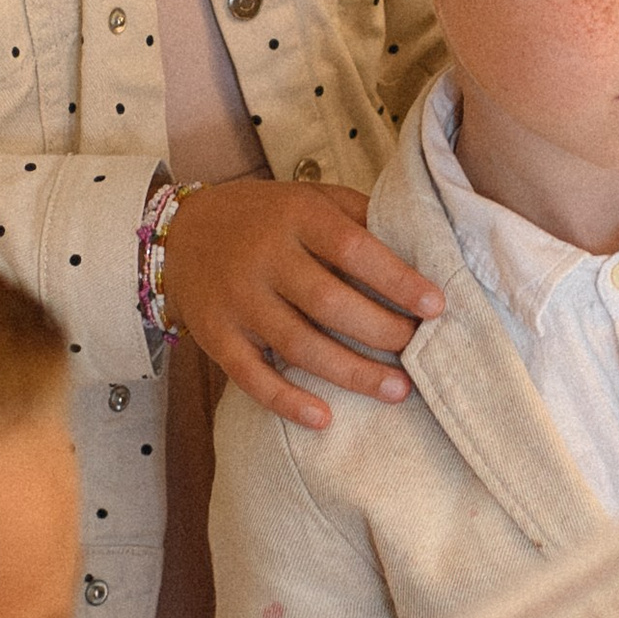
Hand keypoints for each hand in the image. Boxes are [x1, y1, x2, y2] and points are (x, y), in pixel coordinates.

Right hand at [163, 177, 443, 431]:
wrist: (182, 233)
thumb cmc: (266, 218)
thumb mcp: (310, 198)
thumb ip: (358, 218)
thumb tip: (422, 249)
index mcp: (295, 216)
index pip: (352, 247)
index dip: (397, 279)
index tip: (436, 306)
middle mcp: (263, 256)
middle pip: (329, 302)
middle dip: (382, 331)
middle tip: (419, 351)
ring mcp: (237, 299)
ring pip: (298, 344)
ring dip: (352, 373)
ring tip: (397, 390)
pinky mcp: (216, 336)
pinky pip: (252, 376)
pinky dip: (287, 401)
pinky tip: (324, 419)